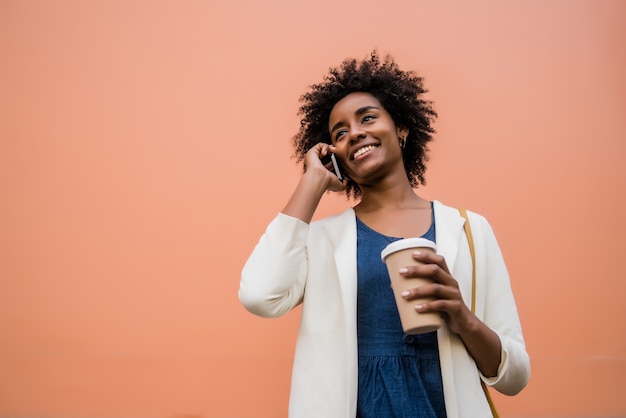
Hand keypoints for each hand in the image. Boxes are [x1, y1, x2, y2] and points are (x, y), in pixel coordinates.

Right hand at [304, 143, 345, 192]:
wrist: (320, 179)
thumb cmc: (327, 182)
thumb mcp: (339, 185)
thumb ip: (344, 184)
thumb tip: (346, 181)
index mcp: (322, 171)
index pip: (328, 163)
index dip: (335, 160)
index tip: (339, 159)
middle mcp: (317, 164)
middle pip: (326, 154)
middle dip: (332, 151)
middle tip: (336, 152)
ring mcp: (314, 158)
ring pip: (322, 148)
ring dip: (329, 147)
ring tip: (333, 150)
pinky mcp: (312, 153)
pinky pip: (319, 145)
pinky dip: (325, 146)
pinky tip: (326, 152)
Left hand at [398, 250, 502, 376]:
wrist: (462, 323)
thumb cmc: (443, 305)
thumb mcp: (433, 294)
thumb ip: (418, 288)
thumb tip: (393, 285)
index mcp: (446, 276)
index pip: (439, 260)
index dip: (426, 255)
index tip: (412, 254)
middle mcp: (451, 283)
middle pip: (435, 271)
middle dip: (417, 270)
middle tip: (401, 272)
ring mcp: (454, 295)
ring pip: (436, 288)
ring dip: (418, 291)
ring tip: (403, 295)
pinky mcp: (455, 308)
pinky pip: (441, 305)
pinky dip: (428, 306)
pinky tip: (417, 308)